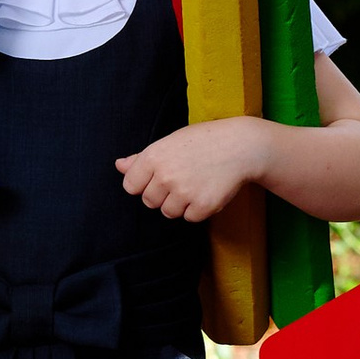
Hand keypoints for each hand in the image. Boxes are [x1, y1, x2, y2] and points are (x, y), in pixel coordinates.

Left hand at [116, 118, 268, 222]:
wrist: (240, 146)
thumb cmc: (204, 140)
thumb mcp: (170, 141)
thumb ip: (142, 158)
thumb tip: (119, 166)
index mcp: (153, 157)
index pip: (130, 186)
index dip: (143, 184)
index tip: (157, 177)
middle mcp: (165, 176)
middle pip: (149, 201)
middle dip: (162, 195)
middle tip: (181, 179)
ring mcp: (184, 193)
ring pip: (169, 212)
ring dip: (180, 204)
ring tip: (195, 184)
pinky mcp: (202, 206)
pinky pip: (190, 218)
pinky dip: (198, 209)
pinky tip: (207, 191)